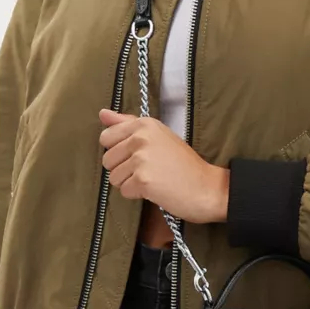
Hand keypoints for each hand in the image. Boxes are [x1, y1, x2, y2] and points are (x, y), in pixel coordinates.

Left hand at [98, 108, 228, 223]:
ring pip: (113, 178)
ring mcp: (141, 159)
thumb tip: (102, 113)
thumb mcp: (158, 136)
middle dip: (123, 169)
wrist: (206, 187)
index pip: (106, 137)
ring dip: (130, 183)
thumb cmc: (183, 164)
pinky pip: (124, 191)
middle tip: (148, 170)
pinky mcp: (143, 180)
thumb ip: (128, 124)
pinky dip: (137, 195)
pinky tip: (155, 189)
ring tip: (152, 179)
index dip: (118, 151)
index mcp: (144, 124)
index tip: (138, 155)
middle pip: (107, 159)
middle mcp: (141, 137)